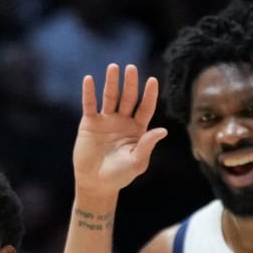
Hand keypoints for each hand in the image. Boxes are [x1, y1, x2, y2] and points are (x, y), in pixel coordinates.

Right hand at [74, 63, 168, 202]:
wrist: (96, 184)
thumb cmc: (119, 176)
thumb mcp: (136, 162)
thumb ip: (147, 146)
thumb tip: (163, 131)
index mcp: (137, 129)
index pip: (146, 107)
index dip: (149, 94)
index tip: (152, 81)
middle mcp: (123, 121)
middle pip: (128, 98)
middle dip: (130, 83)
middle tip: (131, 69)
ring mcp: (106, 120)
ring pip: (110, 97)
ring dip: (111, 83)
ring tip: (113, 67)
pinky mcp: (90, 123)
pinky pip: (89, 105)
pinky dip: (89, 93)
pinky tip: (89, 79)